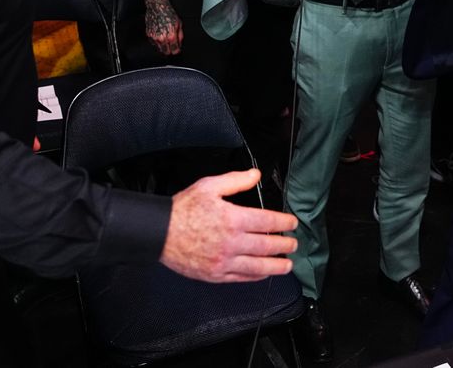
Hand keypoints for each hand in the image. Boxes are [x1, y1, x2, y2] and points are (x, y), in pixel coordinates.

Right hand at [145, 1, 182, 54]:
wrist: (157, 7)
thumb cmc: (168, 13)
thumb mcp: (179, 24)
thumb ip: (180, 35)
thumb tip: (179, 44)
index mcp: (171, 36)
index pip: (174, 50)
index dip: (177, 50)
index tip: (177, 49)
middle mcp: (162, 38)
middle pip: (166, 52)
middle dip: (170, 50)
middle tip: (171, 45)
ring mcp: (154, 37)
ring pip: (159, 48)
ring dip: (163, 45)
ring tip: (165, 37)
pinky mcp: (149, 35)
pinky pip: (154, 43)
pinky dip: (157, 41)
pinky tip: (160, 34)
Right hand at [160, 169, 297, 281]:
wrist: (159, 233)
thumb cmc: (182, 210)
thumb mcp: (209, 186)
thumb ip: (236, 180)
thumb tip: (255, 175)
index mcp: (232, 219)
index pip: (267, 222)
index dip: (284, 223)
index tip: (292, 223)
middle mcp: (231, 242)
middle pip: (267, 246)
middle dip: (284, 245)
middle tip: (293, 244)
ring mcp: (224, 261)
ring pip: (258, 266)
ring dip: (276, 266)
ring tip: (287, 264)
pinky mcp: (215, 275)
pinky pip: (241, 278)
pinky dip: (256, 277)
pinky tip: (263, 274)